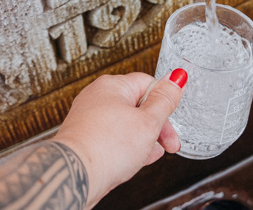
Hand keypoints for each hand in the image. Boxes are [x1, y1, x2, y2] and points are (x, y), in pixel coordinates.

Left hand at [53, 70, 186, 207]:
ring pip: (125, 124)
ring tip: (149, 154)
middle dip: (156, 127)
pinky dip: (125, 148)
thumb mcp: (148, 122)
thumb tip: (176, 77)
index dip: (165, 103)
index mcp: (112, 85)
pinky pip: (112, 138)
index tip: (173, 117)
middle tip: (168, 143)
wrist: (76, 175)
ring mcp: (89, 117)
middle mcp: (97, 97)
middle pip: (137, 106)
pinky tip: (133, 160)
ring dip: (142, 140)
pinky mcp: (85, 137)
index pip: (147, 84)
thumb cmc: (106, 147)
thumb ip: (165, 100)